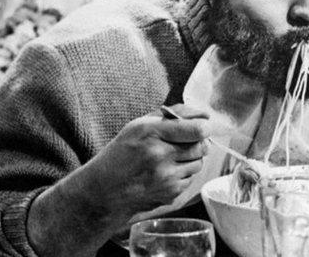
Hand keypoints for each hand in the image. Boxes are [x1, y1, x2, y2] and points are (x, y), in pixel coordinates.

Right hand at [88, 104, 211, 213]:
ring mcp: (166, 178)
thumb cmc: (122, 153)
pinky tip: (165, 173)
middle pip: (201, 146)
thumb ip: (173, 114)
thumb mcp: (139, 126)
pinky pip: (190, 179)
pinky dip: (183, 175)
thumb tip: (204, 115)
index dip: (203, 128)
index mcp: (151, 132)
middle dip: (196, 143)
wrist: (104, 191)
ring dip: (190, 159)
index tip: (200, 128)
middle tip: (183, 143)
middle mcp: (160, 155)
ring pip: (199, 163)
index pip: (197, 130)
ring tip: (170, 158)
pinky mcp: (170, 194)